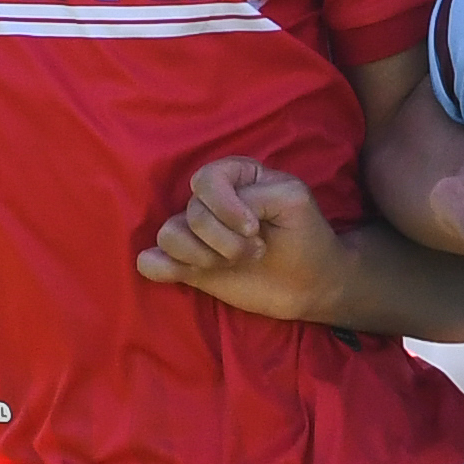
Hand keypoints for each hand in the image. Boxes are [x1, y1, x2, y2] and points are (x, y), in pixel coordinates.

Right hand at [138, 159, 351, 319]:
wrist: (311, 285)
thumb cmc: (307, 237)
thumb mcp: (292, 201)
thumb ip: (253, 195)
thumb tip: (214, 214)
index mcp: (235, 178)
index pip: (207, 180)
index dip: (226, 207)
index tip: (255, 228)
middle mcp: (211, 203)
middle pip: (192, 212)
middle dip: (225, 239)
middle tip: (256, 252)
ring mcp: (197, 236)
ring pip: (169, 236)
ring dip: (202, 256)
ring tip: (234, 264)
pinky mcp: (190, 267)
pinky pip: (152, 262)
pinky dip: (161, 268)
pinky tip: (189, 274)